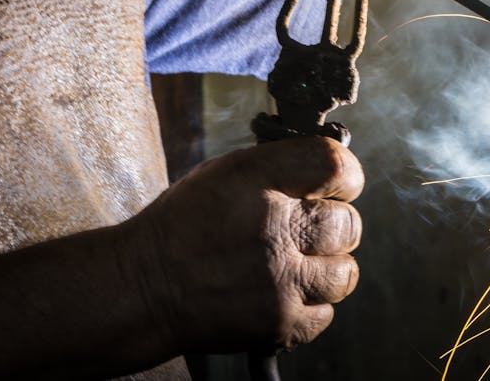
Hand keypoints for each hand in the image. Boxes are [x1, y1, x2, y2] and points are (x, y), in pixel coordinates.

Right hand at [121, 136, 363, 354]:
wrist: (140, 288)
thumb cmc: (184, 225)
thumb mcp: (225, 173)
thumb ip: (280, 169)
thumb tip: (331, 173)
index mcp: (256, 180)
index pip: (336, 166)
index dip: (345, 177)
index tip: (335, 188)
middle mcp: (272, 228)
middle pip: (349, 223)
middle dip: (334, 227)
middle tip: (307, 233)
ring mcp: (278, 280)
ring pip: (345, 272)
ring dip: (327, 268)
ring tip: (296, 265)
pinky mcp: (277, 323)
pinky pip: (326, 313)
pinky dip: (311, 306)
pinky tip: (284, 293)